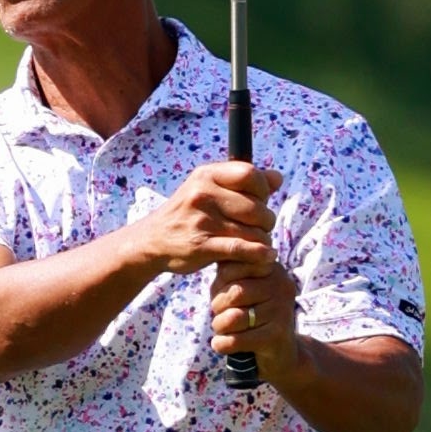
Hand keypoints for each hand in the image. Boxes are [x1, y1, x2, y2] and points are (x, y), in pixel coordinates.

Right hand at [146, 156, 296, 379]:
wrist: (152, 241)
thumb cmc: (188, 213)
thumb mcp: (208, 188)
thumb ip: (243, 182)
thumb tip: (278, 178)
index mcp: (206, 175)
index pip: (250, 174)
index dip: (263, 190)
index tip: (261, 201)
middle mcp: (202, 194)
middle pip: (256, 206)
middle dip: (266, 220)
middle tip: (260, 228)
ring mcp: (201, 221)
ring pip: (252, 230)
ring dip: (262, 240)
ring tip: (258, 243)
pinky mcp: (201, 246)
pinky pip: (241, 249)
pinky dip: (259, 254)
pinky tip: (266, 256)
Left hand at [209, 232, 301, 375]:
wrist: (282, 353)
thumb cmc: (254, 316)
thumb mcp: (242, 289)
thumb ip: (229, 274)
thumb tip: (210, 257)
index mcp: (272, 268)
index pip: (235, 265)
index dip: (219, 282)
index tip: (219, 293)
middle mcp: (281, 285)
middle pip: (235, 292)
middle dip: (218, 306)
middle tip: (218, 315)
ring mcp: (281, 310)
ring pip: (234, 318)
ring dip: (219, 326)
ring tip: (220, 329)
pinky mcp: (277, 335)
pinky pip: (237, 340)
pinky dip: (222, 344)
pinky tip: (221, 344)